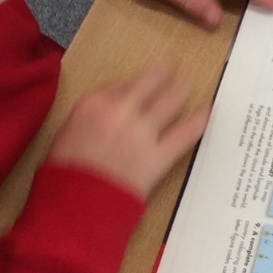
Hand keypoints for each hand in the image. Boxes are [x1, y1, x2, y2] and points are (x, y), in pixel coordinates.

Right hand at [47, 64, 208, 196]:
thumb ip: (91, 115)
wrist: (75, 205)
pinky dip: (199, 121)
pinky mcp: (159, 156)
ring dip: (182, 89)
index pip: (121, 84)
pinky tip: (208, 112)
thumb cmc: (64, 172)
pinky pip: (185, 133)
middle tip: (174, 66)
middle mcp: (122, 110)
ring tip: (190, 83)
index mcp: (95, 103)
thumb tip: (110, 109)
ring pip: (171, 101)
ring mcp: (143, 132)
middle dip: (165, 72)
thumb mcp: (66, 132)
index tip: (140, 86)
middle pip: (151, 82)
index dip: (134, 85)